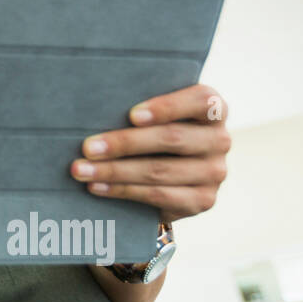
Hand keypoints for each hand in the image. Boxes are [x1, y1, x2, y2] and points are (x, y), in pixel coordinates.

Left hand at [69, 83, 230, 222]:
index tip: (131, 115)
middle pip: (172, 139)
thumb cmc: (151, 129)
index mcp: (213, 109)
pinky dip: (123, 191)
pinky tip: (97, 188)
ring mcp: (215, 172)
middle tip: (87, 147)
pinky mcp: (203, 200)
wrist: (167, 173)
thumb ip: (139, 108)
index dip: (167, 107)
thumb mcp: (153, 114)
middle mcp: (220, 139)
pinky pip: (159, 196)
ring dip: (115, 171)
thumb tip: (92, 108)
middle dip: (124, 143)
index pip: (202, 101)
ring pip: (160, 170)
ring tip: (81, 170)